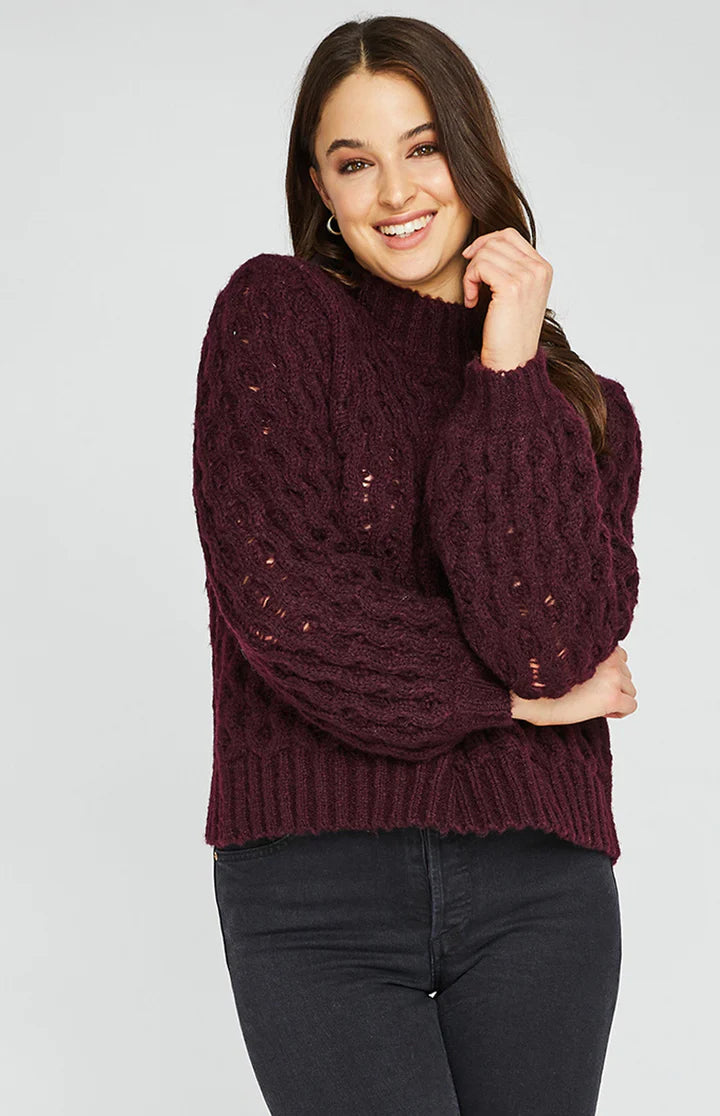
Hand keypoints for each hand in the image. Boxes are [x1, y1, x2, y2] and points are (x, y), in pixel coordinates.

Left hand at [461, 228, 552, 371]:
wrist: (512, 361)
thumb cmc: (509, 332)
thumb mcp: (516, 293)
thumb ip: (509, 267)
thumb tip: (485, 244)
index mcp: (543, 268)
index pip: (510, 235)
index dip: (486, 243)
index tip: (472, 261)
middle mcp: (539, 269)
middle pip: (496, 240)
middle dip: (477, 258)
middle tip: (471, 282)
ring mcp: (528, 276)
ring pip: (486, 252)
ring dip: (471, 273)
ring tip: (473, 294)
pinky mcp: (511, 287)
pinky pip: (479, 266)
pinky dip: (469, 281)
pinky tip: (472, 301)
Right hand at [510, 645, 637, 725]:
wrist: (528, 694)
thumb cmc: (538, 677)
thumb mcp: (561, 657)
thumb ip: (582, 655)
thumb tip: (591, 666)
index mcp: (596, 644)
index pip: (618, 655)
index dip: (606, 672)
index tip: (594, 681)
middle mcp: (608, 658)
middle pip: (625, 673)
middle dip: (612, 685)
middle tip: (592, 694)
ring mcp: (612, 677)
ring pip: (630, 690)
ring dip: (616, 697)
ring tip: (595, 703)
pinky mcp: (611, 697)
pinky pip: (630, 706)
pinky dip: (620, 711)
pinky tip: (603, 712)